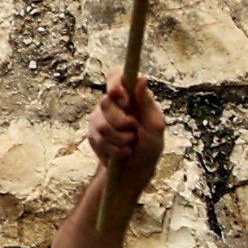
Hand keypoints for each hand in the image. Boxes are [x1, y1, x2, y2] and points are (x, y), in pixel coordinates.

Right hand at [83, 77, 165, 192]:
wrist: (137, 170)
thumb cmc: (150, 145)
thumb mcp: (155, 124)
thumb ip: (147, 102)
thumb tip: (142, 79)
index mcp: (129, 96)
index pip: (115, 76)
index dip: (115, 83)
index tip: (122, 97)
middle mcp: (111, 104)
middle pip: (105, 102)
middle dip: (121, 121)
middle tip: (133, 129)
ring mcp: (99, 119)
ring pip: (101, 124)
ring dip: (120, 139)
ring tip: (130, 143)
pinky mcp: (93, 135)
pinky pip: (99, 140)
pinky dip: (115, 150)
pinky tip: (123, 152)